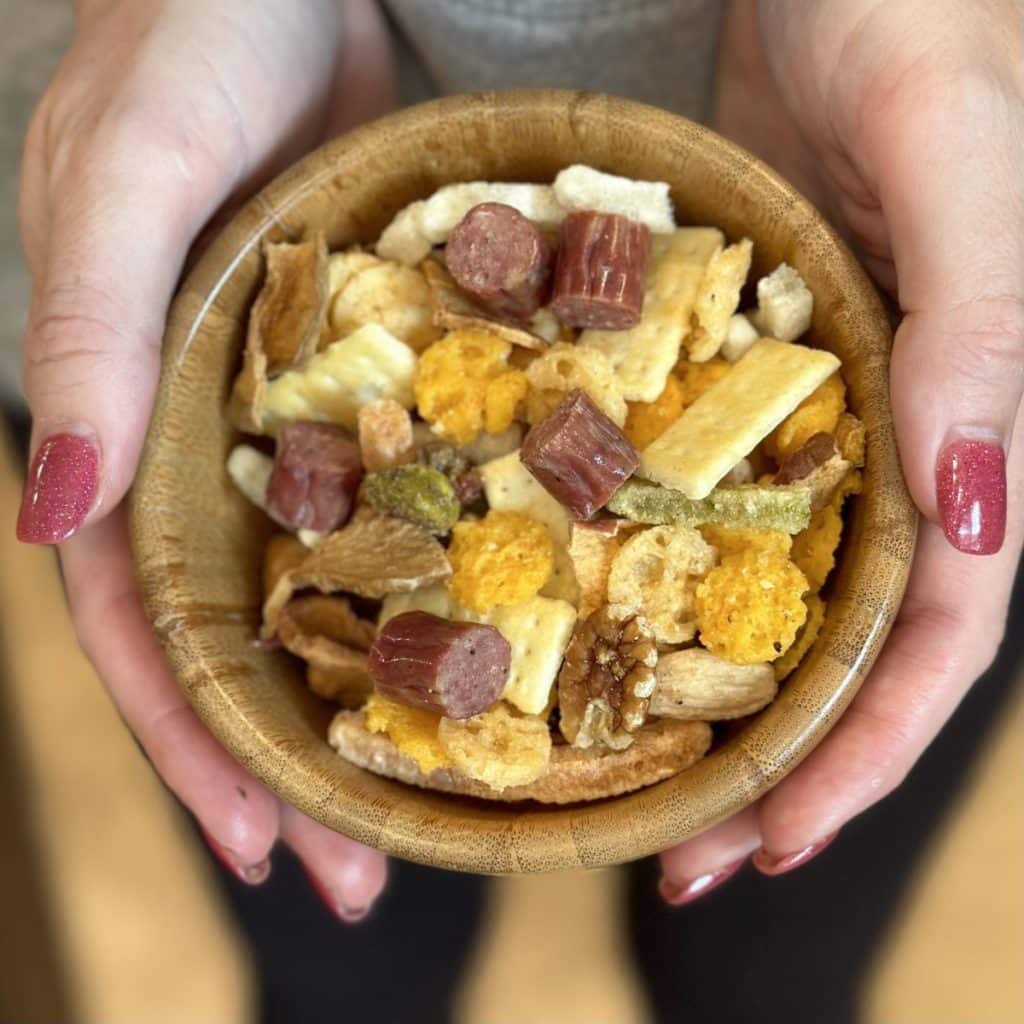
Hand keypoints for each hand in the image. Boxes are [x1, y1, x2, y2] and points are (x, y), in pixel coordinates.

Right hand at [17, 0, 397, 918]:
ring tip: (445, 805)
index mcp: (134, 427)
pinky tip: (511, 638)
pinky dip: (449, 576)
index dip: (189, 744)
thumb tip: (48, 513)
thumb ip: (87, 332)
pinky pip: (423, 496)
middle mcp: (220, 446)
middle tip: (366, 875)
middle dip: (297, 764)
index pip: (141, 624)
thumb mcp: (127, 175)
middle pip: (249, 638)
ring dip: (381, 697)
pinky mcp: (396, 378)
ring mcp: (312, 422)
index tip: (259, 850)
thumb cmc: (191, 41)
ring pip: (338, 589)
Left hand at [660, 0, 1022, 901]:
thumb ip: (981, 333)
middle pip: (842, 652)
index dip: (866, 756)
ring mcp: (803, 426)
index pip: (937, 637)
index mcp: (962, 426)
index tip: (772, 847)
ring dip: (703, 705)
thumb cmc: (914, 20)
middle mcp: (884, 450)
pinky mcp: (729, 383)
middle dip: (773, 771)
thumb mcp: (952, 157)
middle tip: (675, 861)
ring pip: (764, 598)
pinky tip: (577, 629)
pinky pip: (692, 504)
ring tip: (621, 791)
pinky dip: (646, 581)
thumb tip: (988, 518)